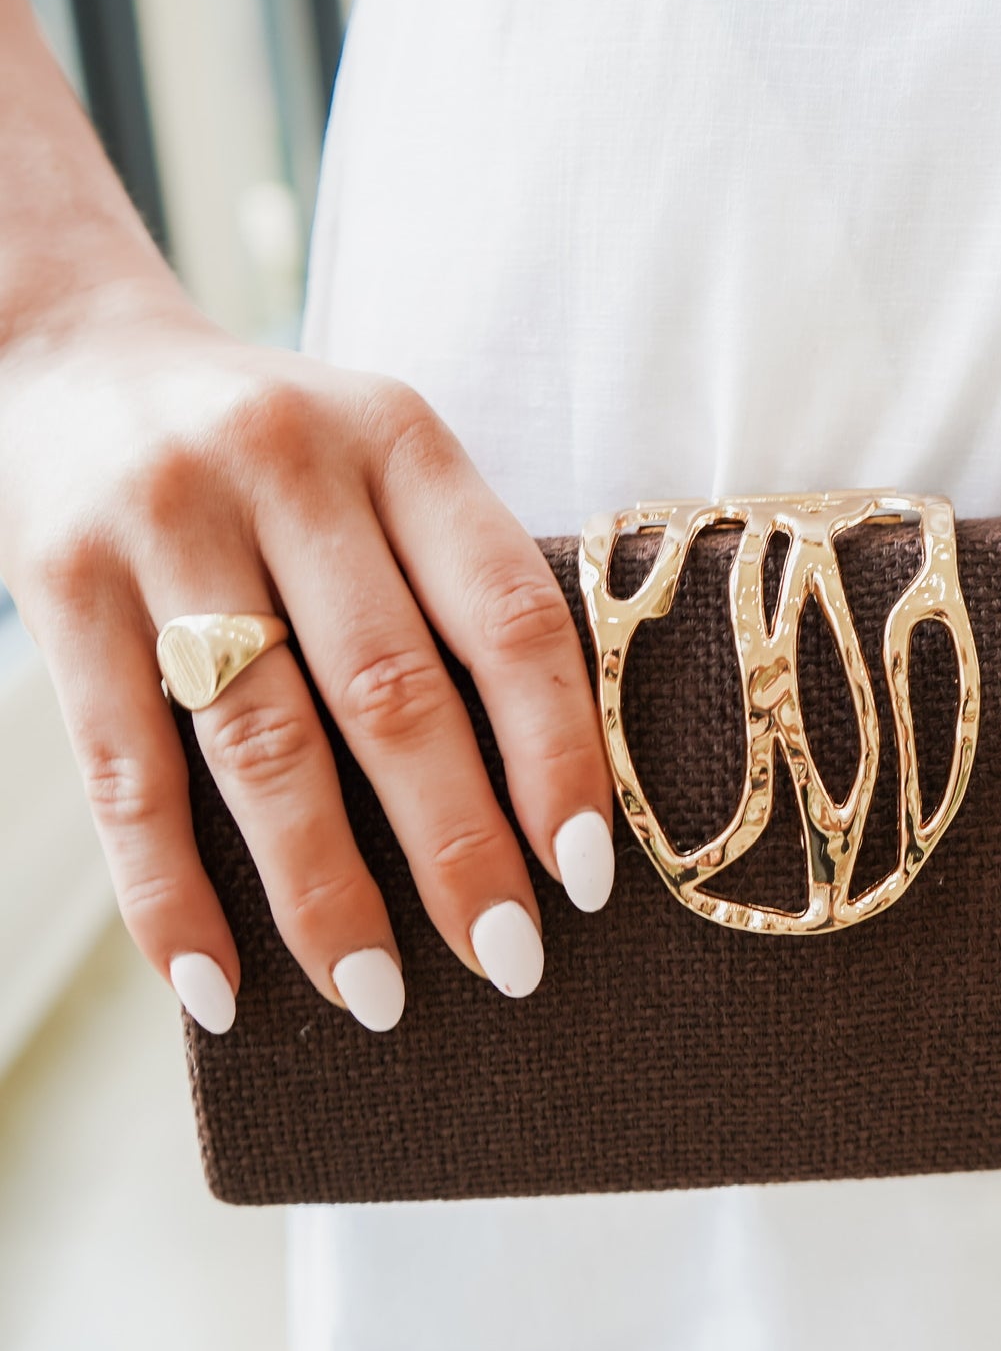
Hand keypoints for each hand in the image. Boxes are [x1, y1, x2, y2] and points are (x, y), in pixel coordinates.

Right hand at [0, 289, 614, 1033]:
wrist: (73, 357)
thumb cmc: (277, 453)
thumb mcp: (379, 463)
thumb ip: (448, 583)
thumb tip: (539, 804)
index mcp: (399, 437)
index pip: (506, 612)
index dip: (556, 751)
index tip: (588, 872)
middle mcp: (287, 467)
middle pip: (389, 690)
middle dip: (456, 846)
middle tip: (507, 962)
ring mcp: (165, 523)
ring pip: (259, 743)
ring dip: (322, 890)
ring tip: (375, 993)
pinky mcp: (62, 584)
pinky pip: (126, 770)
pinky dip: (170, 893)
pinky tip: (218, 982)